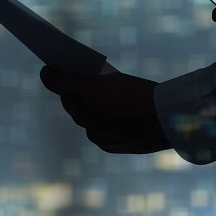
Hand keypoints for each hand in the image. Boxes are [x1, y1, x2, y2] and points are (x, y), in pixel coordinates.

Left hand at [39, 66, 170, 153]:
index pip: (55, 82)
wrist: (167, 119)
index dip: (51, 74)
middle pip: (69, 101)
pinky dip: (101, 125)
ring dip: (87, 110)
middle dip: (71, 92)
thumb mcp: (116, 78)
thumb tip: (78, 78)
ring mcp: (93, 132)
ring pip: (83, 118)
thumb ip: (93, 79)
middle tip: (76, 83)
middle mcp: (83, 115)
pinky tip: (112, 118)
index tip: (48, 70)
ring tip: (98, 102)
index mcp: (83, 93)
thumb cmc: (143, 92)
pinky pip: (97, 132)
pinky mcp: (105, 144)